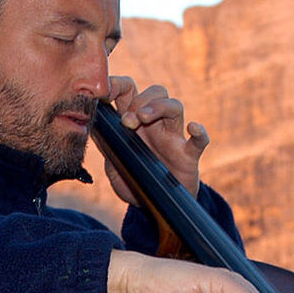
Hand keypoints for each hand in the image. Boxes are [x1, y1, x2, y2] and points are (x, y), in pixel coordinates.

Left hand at [105, 76, 208, 200]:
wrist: (156, 207)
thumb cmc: (135, 183)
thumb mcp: (114, 166)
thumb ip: (106, 148)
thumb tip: (93, 129)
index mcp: (134, 124)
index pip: (130, 92)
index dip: (118, 85)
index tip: (104, 93)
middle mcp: (155, 126)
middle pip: (156, 92)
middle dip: (139, 100)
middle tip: (127, 121)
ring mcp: (173, 138)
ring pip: (175, 106)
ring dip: (159, 106)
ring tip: (142, 118)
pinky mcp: (188, 155)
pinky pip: (200, 140)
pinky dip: (199, 132)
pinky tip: (193, 128)